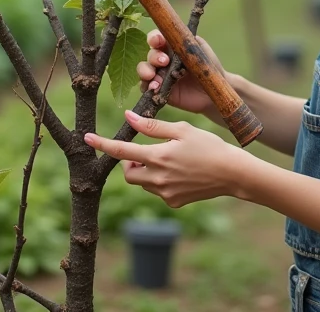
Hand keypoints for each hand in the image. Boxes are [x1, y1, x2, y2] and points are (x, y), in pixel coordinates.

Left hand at [84, 109, 244, 205]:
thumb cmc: (209, 146)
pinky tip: (179, 173)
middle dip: (129, 163)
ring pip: (142, 183)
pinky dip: (159, 181)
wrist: (232, 174)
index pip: (122, 152)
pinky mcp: (174, 202)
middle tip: (143, 153)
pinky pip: (157, 191)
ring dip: (145, 171)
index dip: (102, 145)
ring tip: (167, 159)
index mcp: (159, 157)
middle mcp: (159, 179)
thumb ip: (153, 126)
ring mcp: (166, 194)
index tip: (87, 139)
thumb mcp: (182, 130)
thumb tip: (128, 117)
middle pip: (128, 173)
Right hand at [136, 30, 226, 115]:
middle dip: (154, 56)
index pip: (157, 38)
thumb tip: (177, 36)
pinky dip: (146, 86)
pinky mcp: (158, 90)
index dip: (154, 38)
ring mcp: (159, 75)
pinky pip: (145, 87)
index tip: (158, 41)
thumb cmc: (209, 69)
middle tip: (164, 61)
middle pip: (150, 54)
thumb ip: (190, 41)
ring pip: (143, 69)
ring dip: (145, 71)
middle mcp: (163, 59)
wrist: (213, 92)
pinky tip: (154, 88)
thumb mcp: (202, 51)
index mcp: (172, 46)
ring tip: (153, 77)